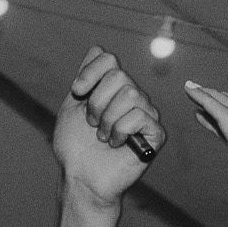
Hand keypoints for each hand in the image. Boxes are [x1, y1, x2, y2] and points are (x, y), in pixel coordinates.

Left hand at [54, 47, 162, 208]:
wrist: (81, 177)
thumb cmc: (75, 147)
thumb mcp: (71, 107)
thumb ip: (85, 79)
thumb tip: (97, 49)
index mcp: (113, 88)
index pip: (107, 58)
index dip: (89, 73)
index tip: (77, 93)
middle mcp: (133, 96)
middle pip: (119, 75)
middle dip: (97, 102)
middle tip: (92, 123)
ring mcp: (146, 114)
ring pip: (131, 95)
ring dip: (108, 119)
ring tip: (103, 136)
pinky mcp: (155, 134)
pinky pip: (140, 116)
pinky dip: (121, 131)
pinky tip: (117, 144)